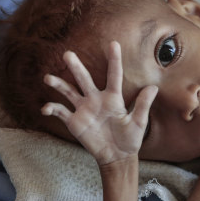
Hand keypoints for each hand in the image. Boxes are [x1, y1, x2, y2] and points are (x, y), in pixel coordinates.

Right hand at [41, 41, 157, 165]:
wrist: (117, 156)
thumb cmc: (130, 139)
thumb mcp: (139, 122)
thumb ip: (143, 105)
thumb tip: (154, 87)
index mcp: (113, 98)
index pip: (113, 75)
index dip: (114, 60)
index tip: (113, 43)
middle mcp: (96, 99)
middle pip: (84, 79)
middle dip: (76, 67)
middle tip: (67, 54)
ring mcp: (83, 109)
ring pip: (69, 92)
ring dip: (59, 84)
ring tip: (48, 78)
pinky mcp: (75, 121)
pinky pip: (61, 112)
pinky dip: (52, 109)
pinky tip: (45, 108)